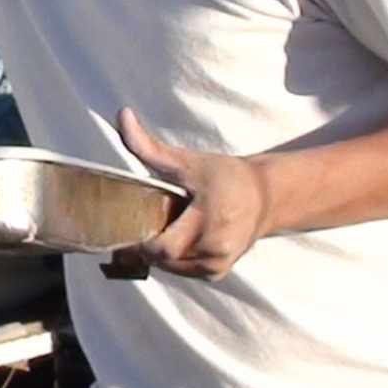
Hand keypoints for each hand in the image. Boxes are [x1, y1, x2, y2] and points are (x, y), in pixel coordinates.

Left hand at [116, 108, 274, 279]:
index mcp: (209, 219)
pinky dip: (174, 260)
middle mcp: (217, 246)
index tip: (123, 230)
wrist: (265, 196)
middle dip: (145, 246)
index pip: (162, 248)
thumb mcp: (187, 161)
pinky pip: (184, 271)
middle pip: (163, 259)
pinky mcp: (219, 271)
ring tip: (159, 229)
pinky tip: (175, 239)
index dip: (138, 244)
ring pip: (172, 268)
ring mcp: (219, 262)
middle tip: (137, 226)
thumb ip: (149, 146)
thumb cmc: (225, 176)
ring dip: (159, 254)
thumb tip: (122, 116)